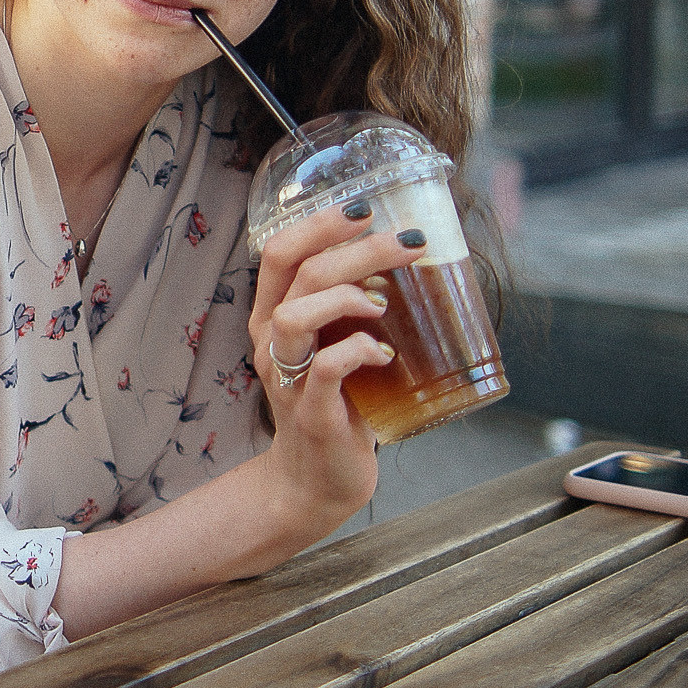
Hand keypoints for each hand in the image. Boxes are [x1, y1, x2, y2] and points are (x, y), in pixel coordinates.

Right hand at [248, 202, 425, 526]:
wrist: (314, 480)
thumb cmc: (337, 406)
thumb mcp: (337, 346)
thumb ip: (358, 310)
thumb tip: (417, 264)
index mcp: (274, 317)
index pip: (280, 252)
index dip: (320, 222)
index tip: (365, 207)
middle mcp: (270, 341)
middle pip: (299, 271)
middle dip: (357, 247)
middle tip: (406, 242)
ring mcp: (286, 377)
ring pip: (298, 314)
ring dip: (348, 295)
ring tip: (385, 300)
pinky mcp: (309, 412)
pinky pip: (325, 369)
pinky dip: (358, 351)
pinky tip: (384, 352)